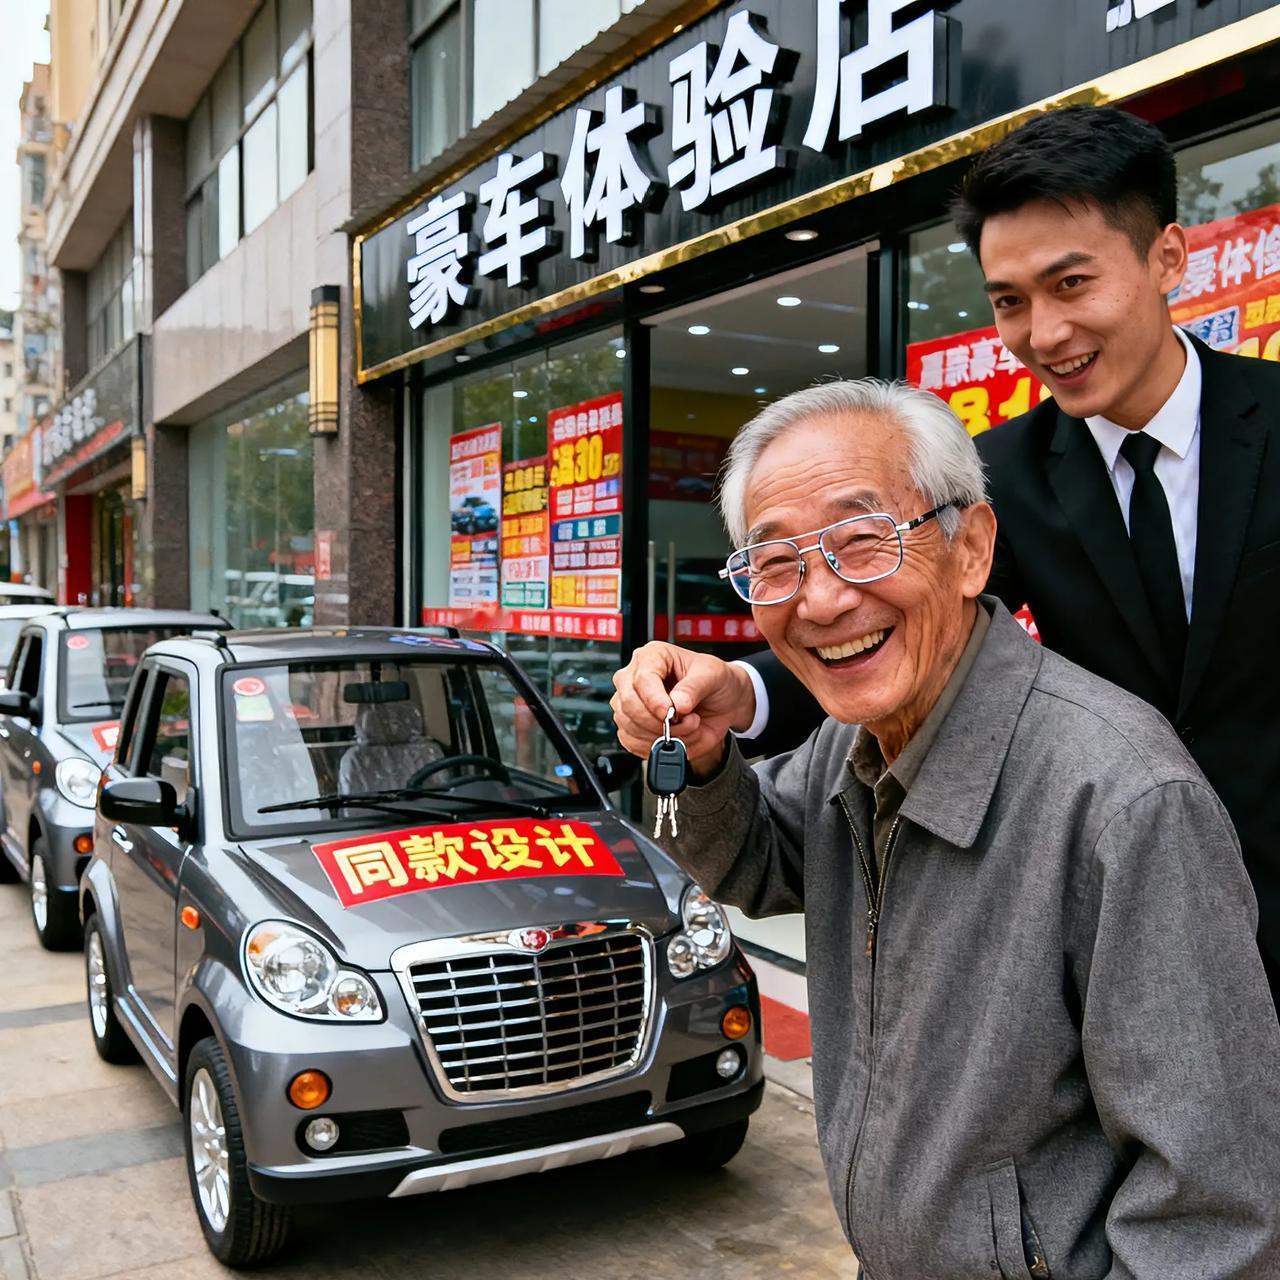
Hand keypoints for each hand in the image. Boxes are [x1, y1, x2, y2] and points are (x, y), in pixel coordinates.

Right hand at [611, 643, 756, 778]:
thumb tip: (677, 704)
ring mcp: (630, 704)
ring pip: (631, 728)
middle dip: (661, 722)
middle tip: (688, 721)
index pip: (641, 679)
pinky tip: (677, 737)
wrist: (722, 701)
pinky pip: (634, 744)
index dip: (655, 701)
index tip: (673, 713)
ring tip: (688, 726)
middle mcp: (634, 679)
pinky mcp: (632, 727)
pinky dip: (659, 747)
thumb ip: (694, 688)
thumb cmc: (714, 681)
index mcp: (652, 657)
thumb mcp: (713, 675)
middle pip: (629, 705)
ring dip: (665, 736)